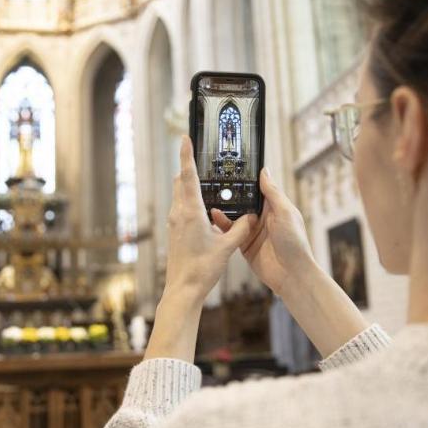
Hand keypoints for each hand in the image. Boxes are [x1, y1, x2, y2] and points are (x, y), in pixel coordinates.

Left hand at [144, 136, 254, 362]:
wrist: (183, 290)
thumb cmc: (202, 269)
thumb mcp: (227, 247)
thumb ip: (241, 228)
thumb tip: (253, 216)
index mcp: (191, 212)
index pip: (188, 175)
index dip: (186, 154)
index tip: (184, 137)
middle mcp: (178, 213)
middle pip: (181, 182)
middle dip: (189, 168)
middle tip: (200, 157)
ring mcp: (174, 223)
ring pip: (179, 195)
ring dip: (190, 186)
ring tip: (206, 182)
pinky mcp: (174, 232)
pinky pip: (181, 209)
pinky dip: (190, 202)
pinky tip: (204, 210)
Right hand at [213, 168, 368, 356]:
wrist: (291, 274)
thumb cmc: (294, 242)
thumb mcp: (284, 212)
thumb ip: (272, 192)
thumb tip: (264, 171)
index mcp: (275, 207)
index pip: (258, 189)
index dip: (247, 180)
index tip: (233, 168)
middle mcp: (262, 217)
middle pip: (243, 201)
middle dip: (231, 193)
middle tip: (214, 180)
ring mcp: (252, 231)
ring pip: (234, 215)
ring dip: (224, 207)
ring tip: (210, 196)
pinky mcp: (244, 244)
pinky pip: (230, 231)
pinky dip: (222, 224)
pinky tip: (213, 215)